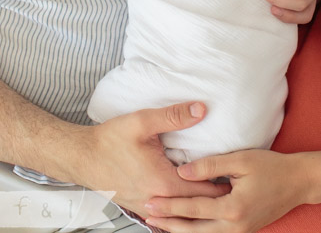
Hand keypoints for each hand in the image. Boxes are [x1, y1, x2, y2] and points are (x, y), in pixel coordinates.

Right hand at [72, 102, 229, 216]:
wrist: (81, 157)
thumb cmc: (109, 140)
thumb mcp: (142, 122)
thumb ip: (174, 116)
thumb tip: (201, 109)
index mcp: (163, 182)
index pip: (204, 191)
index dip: (223, 184)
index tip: (238, 176)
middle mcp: (157, 199)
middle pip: (195, 204)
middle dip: (214, 195)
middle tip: (235, 185)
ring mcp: (147, 206)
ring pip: (180, 210)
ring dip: (197, 202)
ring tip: (215, 191)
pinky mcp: (140, 205)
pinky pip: (166, 211)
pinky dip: (180, 205)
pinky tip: (187, 197)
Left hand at [144, 149, 310, 232]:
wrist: (299, 182)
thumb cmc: (272, 167)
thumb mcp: (240, 160)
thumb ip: (210, 165)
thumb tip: (182, 171)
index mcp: (233, 208)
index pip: (193, 209)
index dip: (169, 205)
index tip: (150, 201)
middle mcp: (235, 226)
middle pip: (193, 230)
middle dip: (168, 224)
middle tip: (146, 215)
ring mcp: (240, 232)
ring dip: (179, 231)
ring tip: (159, 224)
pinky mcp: (243, 231)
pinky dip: (195, 232)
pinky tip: (184, 226)